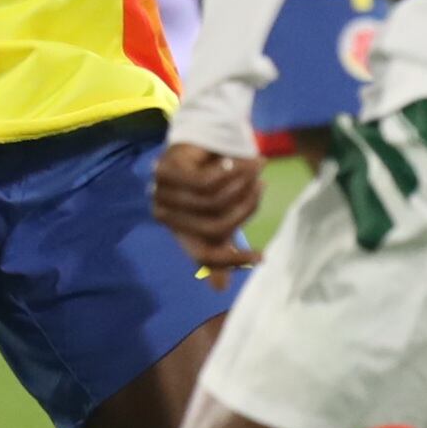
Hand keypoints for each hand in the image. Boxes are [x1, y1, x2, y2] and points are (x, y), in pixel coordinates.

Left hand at [151, 140, 265, 281]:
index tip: (263, 258)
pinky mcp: (168, 170)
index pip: (204, 255)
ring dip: (242, 184)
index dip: (232, 260)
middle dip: (245, 209)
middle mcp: (166, 214)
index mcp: (178, 231)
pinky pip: (208, 181)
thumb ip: (221, 246)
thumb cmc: (210, 178)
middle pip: (214, 228)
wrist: (197, 137)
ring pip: (213, 202)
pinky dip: (233, 172)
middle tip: (263, 189)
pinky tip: (244, 162)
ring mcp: (163, 192)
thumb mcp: (218, 214)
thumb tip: (219, 291)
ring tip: (258, 169)